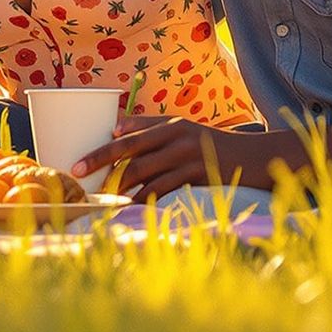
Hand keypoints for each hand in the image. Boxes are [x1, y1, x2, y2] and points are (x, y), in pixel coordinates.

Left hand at [73, 115, 265, 201]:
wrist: (254, 157)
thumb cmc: (211, 145)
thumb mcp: (183, 131)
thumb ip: (152, 130)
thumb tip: (115, 131)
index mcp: (169, 123)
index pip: (128, 132)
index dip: (103, 146)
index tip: (80, 159)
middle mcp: (176, 135)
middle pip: (130, 150)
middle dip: (101, 163)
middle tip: (77, 173)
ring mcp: (187, 155)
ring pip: (145, 172)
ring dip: (121, 186)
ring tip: (100, 197)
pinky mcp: (198, 175)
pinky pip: (165, 190)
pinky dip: (146, 200)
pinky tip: (131, 208)